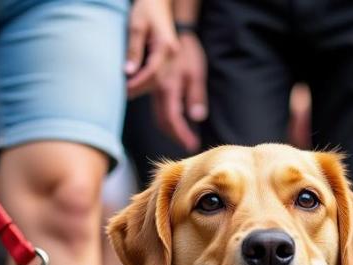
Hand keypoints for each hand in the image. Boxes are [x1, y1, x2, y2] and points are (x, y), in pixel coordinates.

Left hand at [125, 0, 178, 97]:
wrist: (159, 2)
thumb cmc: (147, 9)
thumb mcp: (136, 26)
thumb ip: (133, 49)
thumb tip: (128, 72)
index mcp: (166, 45)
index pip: (153, 71)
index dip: (138, 82)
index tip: (125, 88)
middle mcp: (172, 54)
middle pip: (158, 80)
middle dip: (140, 88)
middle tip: (123, 93)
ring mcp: (173, 58)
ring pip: (160, 81)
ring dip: (143, 87)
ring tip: (127, 91)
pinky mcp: (169, 60)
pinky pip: (160, 76)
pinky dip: (147, 82)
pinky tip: (136, 84)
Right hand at [153, 31, 206, 150]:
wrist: (172, 31)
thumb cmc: (186, 51)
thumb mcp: (195, 72)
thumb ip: (196, 95)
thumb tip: (197, 117)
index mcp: (169, 88)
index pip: (173, 119)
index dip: (181, 135)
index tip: (192, 146)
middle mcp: (158, 91)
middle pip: (163, 121)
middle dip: (176, 136)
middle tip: (189, 144)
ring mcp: (155, 89)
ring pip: (158, 116)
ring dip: (171, 129)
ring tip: (184, 137)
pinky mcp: (155, 86)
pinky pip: (159, 107)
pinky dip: (167, 119)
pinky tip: (177, 121)